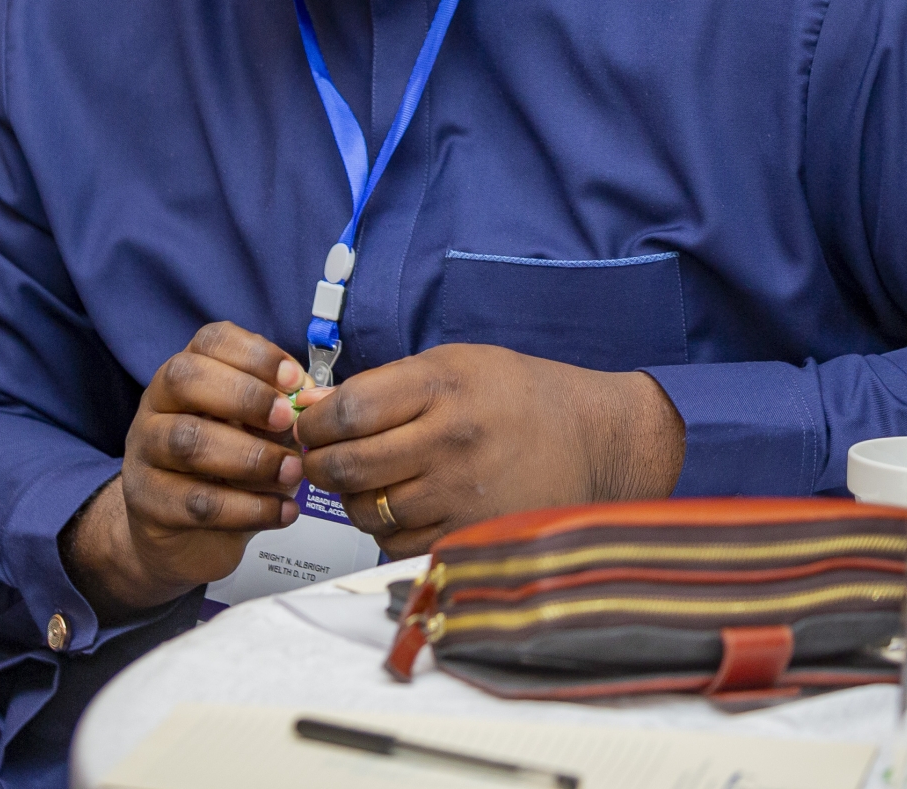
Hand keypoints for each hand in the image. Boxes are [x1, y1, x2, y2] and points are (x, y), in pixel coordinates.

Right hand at [61, 322, 307, 621]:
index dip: (254, 354)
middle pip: (185, 378)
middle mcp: (157, 404)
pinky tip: (282, 512)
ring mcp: (145, 452)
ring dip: (250, 457)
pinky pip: (196, 503)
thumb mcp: (255, 431)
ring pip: (187, 442)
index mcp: (187, 373)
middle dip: (244, 396)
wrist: (185, 532)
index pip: (210, 341)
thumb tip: (311, 401)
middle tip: (287, 420)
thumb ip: (279, 411)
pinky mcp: (149, 503)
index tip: (294, 380)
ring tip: (292, 472)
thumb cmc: (228, 467)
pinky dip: (248, 510)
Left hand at [293, 344, 685, 558]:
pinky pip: (397, 543)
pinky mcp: (470, 534)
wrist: (595, 442)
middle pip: (348, 466)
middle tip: (317, 459)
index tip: (310, 425)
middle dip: (317, 465)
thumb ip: (383, 386)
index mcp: (444, 387)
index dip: (314, 422)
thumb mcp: (455, 364)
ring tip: (363, 482)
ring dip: (350, 500)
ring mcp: (461, 494)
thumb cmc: (520, 396)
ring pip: (367, 511)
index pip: (348, 411)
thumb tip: (312, 407)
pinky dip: (383, 529)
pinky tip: (397, 507)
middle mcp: (451, 441)